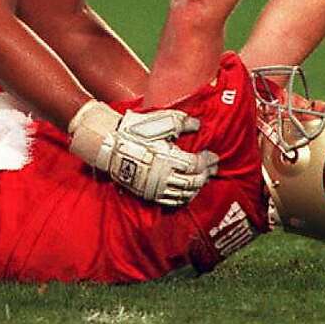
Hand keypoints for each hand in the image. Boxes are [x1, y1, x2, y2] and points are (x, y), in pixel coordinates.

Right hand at [70, 102, 218, 207]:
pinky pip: (172, 201)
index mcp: (170, 158)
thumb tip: (197, 125)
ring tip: (201, 181)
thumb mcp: (159, 121)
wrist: (111, 147)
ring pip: (184, 193)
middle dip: (205, 175)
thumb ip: (181, 122)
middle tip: (212, 169)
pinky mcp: (150, 194)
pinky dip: (183, 198)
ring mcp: (158, 187)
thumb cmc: (135, 132)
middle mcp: (166, 175)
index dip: (208, 161)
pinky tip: (187, 193)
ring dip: (196, 188)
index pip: (197, 164)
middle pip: (194, 181)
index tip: (213, 156)